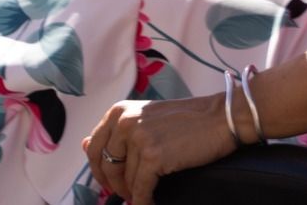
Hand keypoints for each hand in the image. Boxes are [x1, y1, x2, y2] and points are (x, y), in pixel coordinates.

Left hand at [84, 94, 239, 204]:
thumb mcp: (148, 117)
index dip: (100, 168)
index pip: (94, 147)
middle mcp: (125, 121)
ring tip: (144, 194)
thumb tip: (83, 143)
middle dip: (114, 183)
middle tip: (126, 192)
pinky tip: (150, 202)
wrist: (223, 117)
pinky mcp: (153, 157)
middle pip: (106, 166)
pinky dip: (144, 200)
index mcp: (120, 110)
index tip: (110, 179)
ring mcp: (138, 139)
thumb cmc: (190, 118)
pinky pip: (140, 188)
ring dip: (132, 192)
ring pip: (125, 179)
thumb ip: (117, 130)